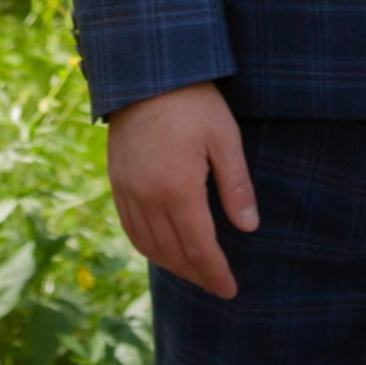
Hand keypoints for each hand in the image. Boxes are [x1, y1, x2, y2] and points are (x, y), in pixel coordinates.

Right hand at [106, 82, 256, 298]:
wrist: (145, 73)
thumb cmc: (193, 102)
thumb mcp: (224, 138)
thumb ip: (236, 186)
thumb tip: (248, 228)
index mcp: (177, 189)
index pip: (199, 248)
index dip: (215, 273)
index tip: (231, 290)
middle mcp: (147, 198)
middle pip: (173, 253)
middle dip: (197, 275)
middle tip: (217, 286)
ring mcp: (127, 192)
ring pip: (149, 246)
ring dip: (172, 265)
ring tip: (194, 273)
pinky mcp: (117, 182)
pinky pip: (131, 228)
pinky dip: (149, 247)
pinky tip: (164, 249)